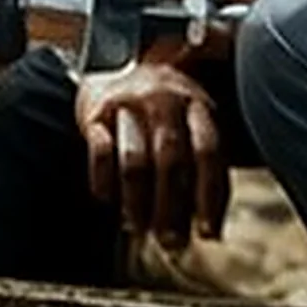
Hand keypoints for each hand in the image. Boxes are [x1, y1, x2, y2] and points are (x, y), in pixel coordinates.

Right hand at [75, 61, 227, 249]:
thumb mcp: (192, 121)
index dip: (211, 197)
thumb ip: (203, 164)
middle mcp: (164, 100)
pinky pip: (99, 152)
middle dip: (172, 208)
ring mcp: (128, 103)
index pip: (209, 153)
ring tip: (139, 230)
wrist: (115, 62)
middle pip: (171, 161)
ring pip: (135, 161)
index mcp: (197, 104)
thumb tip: (210, 233)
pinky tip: (108, 201)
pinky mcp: (96, 110)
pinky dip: (104, 181)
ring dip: (137, 202)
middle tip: (172, 244)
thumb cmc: (164, 111)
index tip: (209, 234)